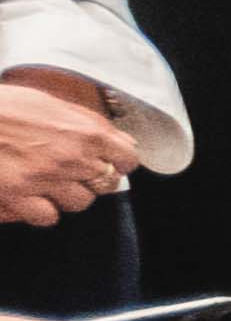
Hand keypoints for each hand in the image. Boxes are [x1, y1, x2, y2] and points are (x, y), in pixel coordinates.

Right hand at [0, 71, 136, 224]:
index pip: (127, 158)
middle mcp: (73, 158)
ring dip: (68, 195)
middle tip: (73, 172)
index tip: (112, 162)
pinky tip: (32, 198)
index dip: (120, 162)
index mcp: (86, 132)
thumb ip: (87, 122)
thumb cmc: (4, 107)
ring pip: (80, 203)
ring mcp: (47, 179)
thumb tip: (119, 139)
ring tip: (50, 183)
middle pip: (105, 184)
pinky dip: (43, 211)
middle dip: (92, 179)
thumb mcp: (50, 103)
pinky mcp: (20, 196)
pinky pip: (48, 217)